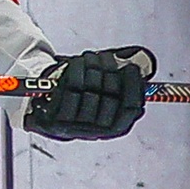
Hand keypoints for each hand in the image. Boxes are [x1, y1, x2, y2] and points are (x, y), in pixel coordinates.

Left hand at [25, 46, 150, 140]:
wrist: (48, 113)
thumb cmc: (82, 99)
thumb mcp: (105, 94)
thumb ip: (123, 80)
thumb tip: (141, 60)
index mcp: (113, 128)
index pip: (131, 108)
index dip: (133, 86)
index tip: (132, 68)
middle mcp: (95, 132)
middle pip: (110, 95)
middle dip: (110, 70)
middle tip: (107, 57)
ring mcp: (74, 127)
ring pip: (90, 89)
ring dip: (92, 67)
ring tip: (90, 57)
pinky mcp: (55, 118)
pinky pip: (70, 89)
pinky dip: (75, 70)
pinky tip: (77, 62)